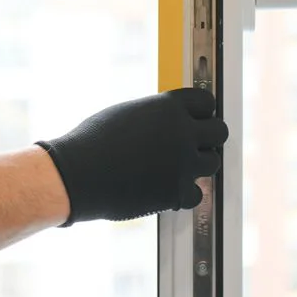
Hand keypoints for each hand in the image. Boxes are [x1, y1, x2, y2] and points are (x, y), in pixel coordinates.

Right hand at [34, 87, 226, 225]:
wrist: (77, 175)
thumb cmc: (92, 142)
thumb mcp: (127, 114)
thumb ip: (156, 116)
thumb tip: (171, 121)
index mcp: (169, 106)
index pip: (206, 103)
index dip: (202, 112)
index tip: (196, 120)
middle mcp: (182, 132)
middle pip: (220, 132)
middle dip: (208, 138)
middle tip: (193, 146)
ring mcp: (183, 163)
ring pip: (213, 162)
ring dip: (197, 165)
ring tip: (175, 167)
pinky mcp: (177, 193)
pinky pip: (197, 193)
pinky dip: (183, 193)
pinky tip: (165, 189)